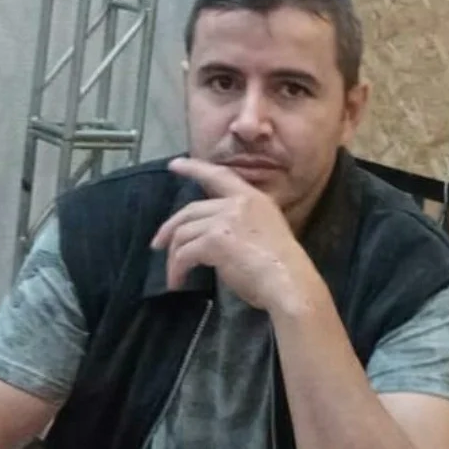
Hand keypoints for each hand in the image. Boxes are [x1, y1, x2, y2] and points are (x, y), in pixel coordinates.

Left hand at [151, 156, 317, 310]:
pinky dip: (177, 269)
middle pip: (191, 210)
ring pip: (184, 233)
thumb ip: (241, 227)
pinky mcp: (214, 240)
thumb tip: (216, 239)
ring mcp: (225, 220)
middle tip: (158, 243)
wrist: (290, 283)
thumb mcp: (266, 233)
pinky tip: (178, 281)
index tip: (175, 165)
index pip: (218, 176)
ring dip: (174, 256)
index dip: (194, 168)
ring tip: (174, 276)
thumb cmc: (283, 269)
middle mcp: (238, 203)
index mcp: (254, 199)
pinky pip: (184, 253)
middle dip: (170, 228)